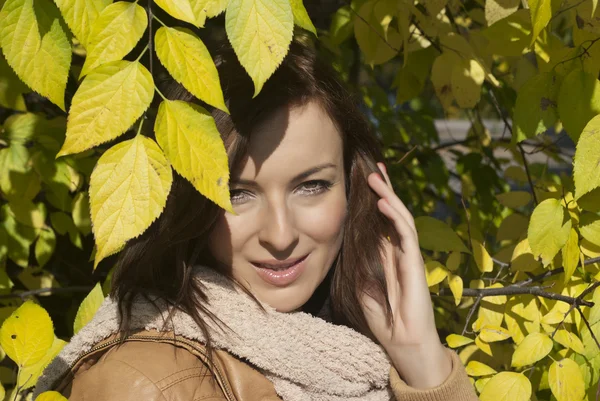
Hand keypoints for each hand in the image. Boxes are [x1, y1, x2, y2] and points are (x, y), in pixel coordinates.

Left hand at [360, 162, 451, 388]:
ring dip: (388, 195)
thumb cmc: (384, 319)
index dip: (376, 202)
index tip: (366, 181)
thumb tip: (347, 241)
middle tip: (374, 168)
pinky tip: (383, 202)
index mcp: (388, 256)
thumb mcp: (363, 285)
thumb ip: (360, 263)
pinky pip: (407, 233)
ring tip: (375, 176)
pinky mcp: (415, 263)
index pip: (382, 222)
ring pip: (401, 217)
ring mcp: (410, 255)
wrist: (403, 342)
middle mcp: (400, 252)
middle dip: (385, 190)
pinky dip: (395, 216)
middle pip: (393, 214)